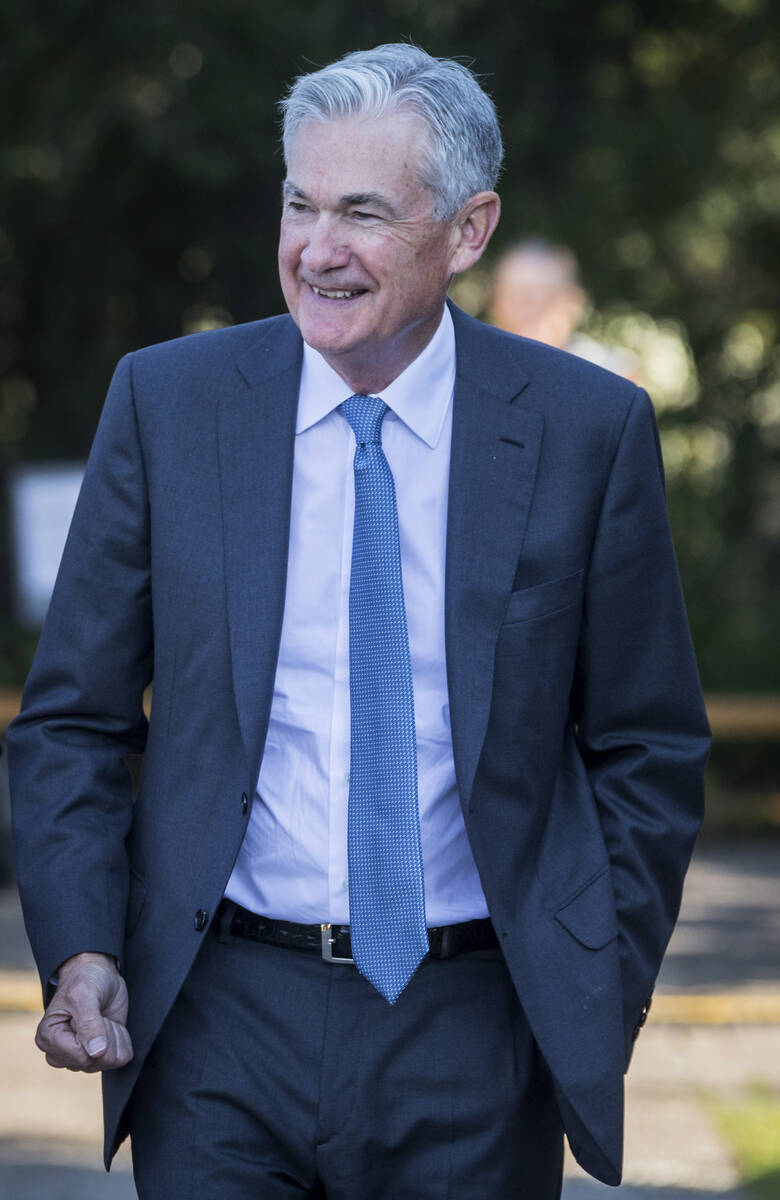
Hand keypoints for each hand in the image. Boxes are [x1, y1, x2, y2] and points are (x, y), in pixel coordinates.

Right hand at [35, 952, 133, 1071]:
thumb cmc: (85, 979)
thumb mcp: (84, 994)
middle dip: (105, 1035)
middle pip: (94, 1063)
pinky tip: (111, 1024)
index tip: (92, 1011)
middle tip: (98, 1013)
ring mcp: (80, 1056)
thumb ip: (89, 1023)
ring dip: (113, 1036)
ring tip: (102, 1017)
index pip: (80, 1056)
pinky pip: (119, 1058)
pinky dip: (121, 1039)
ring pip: (108, 1062)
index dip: (96, 1035)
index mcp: (48, 1038)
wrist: (98, 972)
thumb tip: (96, 1053)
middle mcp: (61, 1053)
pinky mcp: (98, 1054)